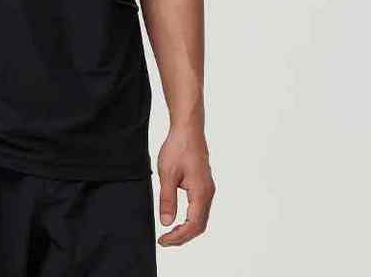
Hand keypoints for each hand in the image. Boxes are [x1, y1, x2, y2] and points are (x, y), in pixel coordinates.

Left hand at [156, 125, 215, 246]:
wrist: (188, 129)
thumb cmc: (178, 147)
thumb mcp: (167, 174)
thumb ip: (167, 200)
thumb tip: (166, 223)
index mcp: (200, 192)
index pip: (193, 225)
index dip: (178, 237)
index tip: (163, 240)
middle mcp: (208, 193)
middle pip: (199, 225)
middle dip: (182, 236)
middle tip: (165, 240)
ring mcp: (207, 189)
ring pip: (201, 218)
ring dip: (187, 228)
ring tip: (170, 233)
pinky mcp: (204, 184)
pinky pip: (200, 209)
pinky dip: (190, 219)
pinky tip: (179, 218)